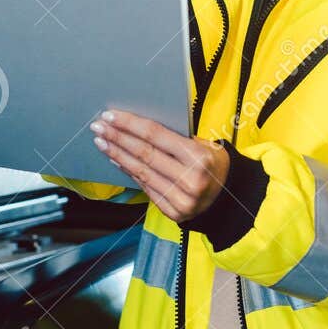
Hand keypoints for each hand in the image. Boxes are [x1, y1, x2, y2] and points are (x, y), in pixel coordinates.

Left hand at [91, 110, 229, 223]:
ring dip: (117, 155)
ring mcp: (181, 199)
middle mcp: (190, 180)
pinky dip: (128, 172)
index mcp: (199, 157)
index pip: (156, 136)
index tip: (110, 116)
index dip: (130, 124)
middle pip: (144, 153)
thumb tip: (136, 127)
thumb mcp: (204, 145)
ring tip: (101, 142)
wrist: (228, 198)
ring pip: (141, 172)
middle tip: (98, 127)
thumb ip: (175, 138)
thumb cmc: (213, 164)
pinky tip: (116, 160)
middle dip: (117, 138)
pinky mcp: (173, 212)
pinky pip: (145, 187)